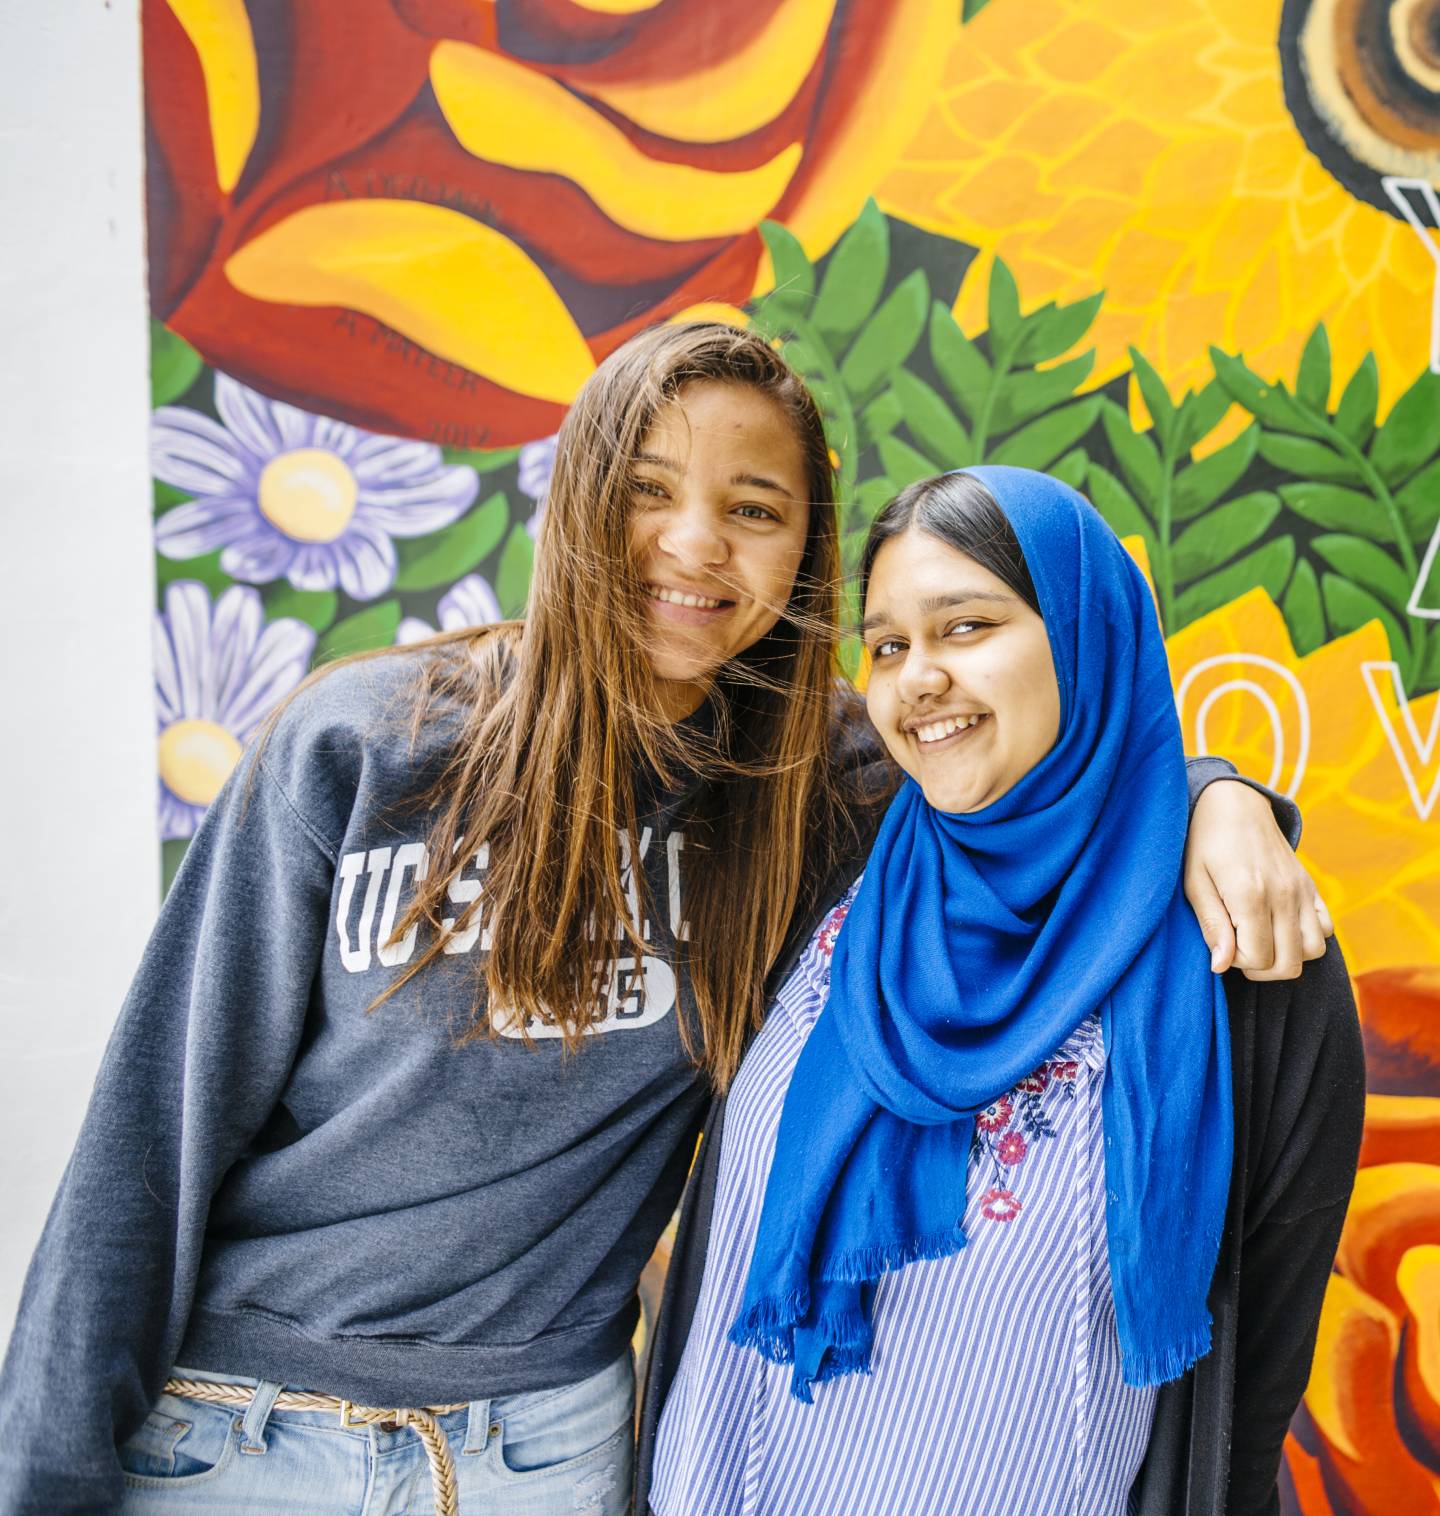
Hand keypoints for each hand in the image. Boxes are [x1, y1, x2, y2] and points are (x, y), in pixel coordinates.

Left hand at [1183, 780, 1332, 979]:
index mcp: (1250, 895)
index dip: (1236, 962)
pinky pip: (1327, 928)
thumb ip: (1211, 926)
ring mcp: (1302, 891)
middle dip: (1261, 968)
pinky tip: (1280, 927)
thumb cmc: (1204, 844)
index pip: (1258, 958)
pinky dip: (1307, 938)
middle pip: (1288, 964)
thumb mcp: (1194, 883)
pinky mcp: (1311, 887)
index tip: (1222, 942)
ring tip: (1260, 940)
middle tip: (1238, 948)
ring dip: (1287, 956)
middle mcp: (1283, 895)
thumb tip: (1221, 966)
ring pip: (1313, 951)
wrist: (1234, 805)